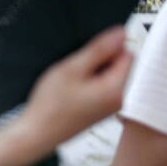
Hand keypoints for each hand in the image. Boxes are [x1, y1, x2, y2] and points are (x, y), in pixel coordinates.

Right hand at [17, 26, 132, 155]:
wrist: (39, 132)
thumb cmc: (52, 104)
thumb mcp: (72, 68)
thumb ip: (99, 50)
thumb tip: (121, 33)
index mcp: (116, 89)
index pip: (128, 55)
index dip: (108, 48)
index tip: (87, 54)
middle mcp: (120, 99)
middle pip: (121, 66)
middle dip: (100, 60)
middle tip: (76, 68)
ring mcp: (111, 106)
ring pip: (110, 76)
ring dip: (93, 71)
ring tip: (72, 80)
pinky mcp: (102, 110)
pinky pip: (103, 87)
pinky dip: (89, 82)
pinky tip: (72, 89)